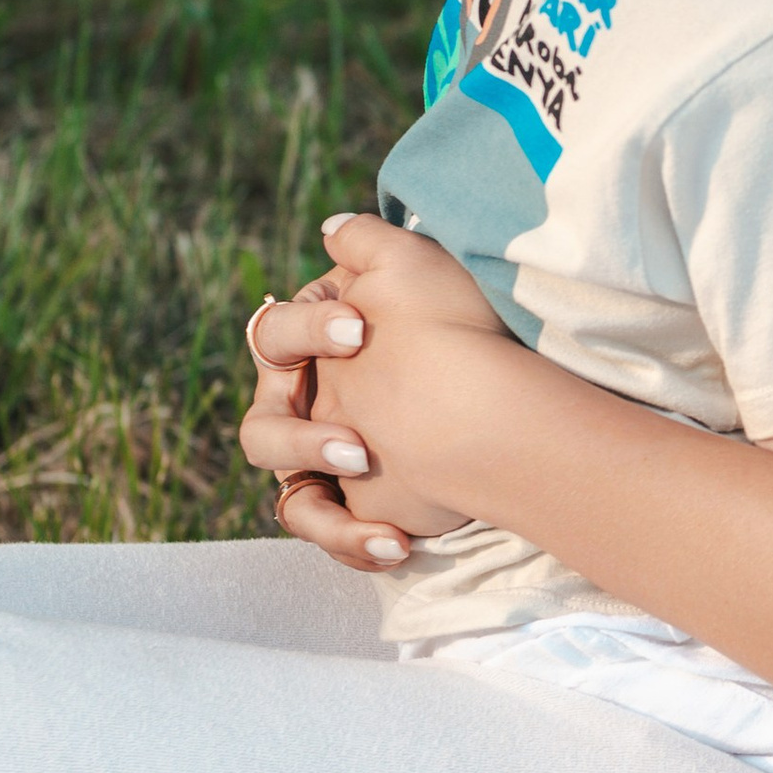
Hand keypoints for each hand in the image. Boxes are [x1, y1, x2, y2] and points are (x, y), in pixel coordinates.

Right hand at [238, 215, 507, 573]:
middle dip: (302, 438)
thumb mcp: (419, 270)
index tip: (358, 331)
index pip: (274, 337)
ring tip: (374, 490)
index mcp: (310, 346)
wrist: (510, 402)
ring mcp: (323, 455)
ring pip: (284, 487)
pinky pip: (321, 526)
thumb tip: (330, 228)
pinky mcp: (351, 501)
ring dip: (320, 496)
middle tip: (359, 445)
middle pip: (262, 427)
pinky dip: (350, 538)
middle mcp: (305, 402)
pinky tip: (396, 544)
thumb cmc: (459, 326)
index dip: (306, 333)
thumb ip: (368, 243)